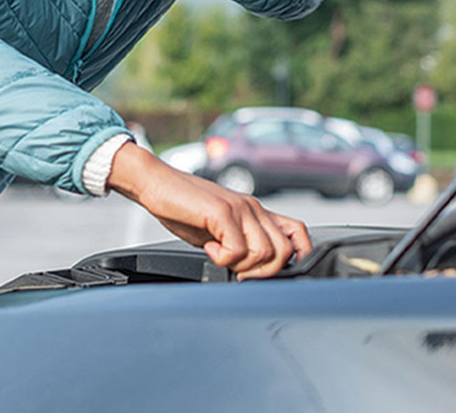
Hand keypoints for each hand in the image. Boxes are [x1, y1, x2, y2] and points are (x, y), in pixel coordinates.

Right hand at [106, 141, 312, 278]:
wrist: (156, 183)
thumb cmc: (183, 208)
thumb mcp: (219, 230)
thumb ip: (238, 245)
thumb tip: (250, 273)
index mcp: (256, 213)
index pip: (298, 233)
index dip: (299, 256)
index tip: (274, 273)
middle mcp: (254, 208)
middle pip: (284, 251)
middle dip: (263, 272)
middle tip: (237, 270)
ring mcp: (240, 208)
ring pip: (265, 253)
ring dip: (242, 265)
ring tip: (220, 256)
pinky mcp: (222, 211)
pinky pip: (237, 250)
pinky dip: (222, 259)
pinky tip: (208, 248)